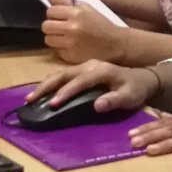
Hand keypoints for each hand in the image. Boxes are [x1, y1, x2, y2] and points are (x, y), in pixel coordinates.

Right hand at [27, 60, 158, 112]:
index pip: (79, 81)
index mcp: (100, 70)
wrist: (142, 78)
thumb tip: (97, 105)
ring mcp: (84, 66)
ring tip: (30, 97)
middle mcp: (89, 65)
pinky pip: (63, 75)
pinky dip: (50, 83)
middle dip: (46, 86)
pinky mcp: (82, 70)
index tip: (53, 104)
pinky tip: (41, 92)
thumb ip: (114, 100)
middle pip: (63, 74)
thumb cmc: (135, 89)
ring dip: (44, 84)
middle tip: (30, 99)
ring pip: (60, 73)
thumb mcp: (129, 96)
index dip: (66, 92)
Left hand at [43, 0, 125, 64]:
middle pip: (46, 26)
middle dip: (51, 26)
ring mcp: (71, 44)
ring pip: (48, 40)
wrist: (115, 44)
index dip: (54, 14)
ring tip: (66, 37)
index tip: (61, 17)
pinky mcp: (71, 57)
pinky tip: (72, 46)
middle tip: (61, 28)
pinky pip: (56, 51)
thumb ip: (64, 1)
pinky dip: (62, 49)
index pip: (50, 11)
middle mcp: (72, 28)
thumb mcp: (85, 8)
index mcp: (76, 13)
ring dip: (55, 38)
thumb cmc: (100, 24)